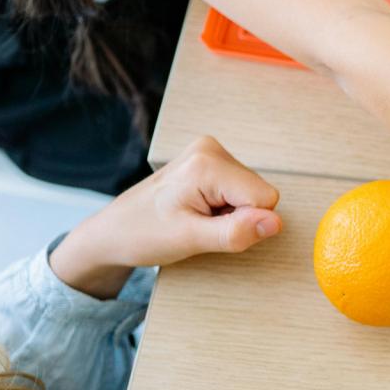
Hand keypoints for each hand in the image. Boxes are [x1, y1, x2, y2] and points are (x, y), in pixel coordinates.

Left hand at [50, 136, 282, 297]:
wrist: (114, 231)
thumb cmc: (142, 234)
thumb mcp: (190, 240)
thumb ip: (235, 232)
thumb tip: (275, 223)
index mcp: (207, 163)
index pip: (265, 198)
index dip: (245, 222)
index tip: (211, 227)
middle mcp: (211, 149)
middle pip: (258, 193)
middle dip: (237, 217)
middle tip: (200, 224)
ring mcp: (210, 152)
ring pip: (251, 194)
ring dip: (229, 214)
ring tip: (195, 218)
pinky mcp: (209, 161)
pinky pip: (239, 190)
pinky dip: (223, 208)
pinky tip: (197, 211)